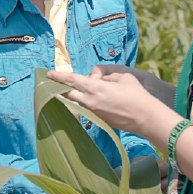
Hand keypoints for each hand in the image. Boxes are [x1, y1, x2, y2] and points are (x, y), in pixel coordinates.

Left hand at [46, 66, 174, 143]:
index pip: (71, 80)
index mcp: (95, 88)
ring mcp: (93, 112)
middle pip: (68, 93)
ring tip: (73, 88)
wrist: (145, 117)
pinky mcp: (98, 119)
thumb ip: (106, 75)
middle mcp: (90, 101)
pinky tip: (88, 98)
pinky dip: (83, 102)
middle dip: (59, 87)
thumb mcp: (122, 76)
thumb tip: (96, 78)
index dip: (58, 76)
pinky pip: (85, 108)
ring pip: (76, 101)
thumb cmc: (136, 94)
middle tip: (53, 82)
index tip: (48, 74)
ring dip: (72, 94)